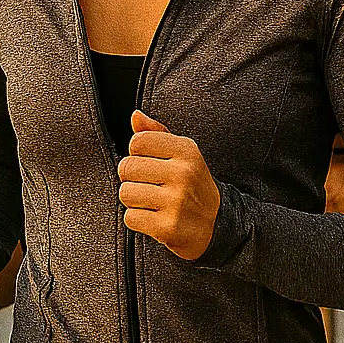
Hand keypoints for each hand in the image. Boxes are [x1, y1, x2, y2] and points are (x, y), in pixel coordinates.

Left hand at [119, 110, 221, 260]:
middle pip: (127, 167)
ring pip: (126, 193)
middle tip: (149, 185)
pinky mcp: (168, 227)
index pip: (138, 141)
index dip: (137, 153)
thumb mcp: (182, 154)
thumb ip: (156, 133)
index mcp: (187, 150)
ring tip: (152, 201)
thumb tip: (135, 115)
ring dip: (133, 200)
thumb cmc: (192, 185)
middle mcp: (183, 173)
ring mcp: (176, 201)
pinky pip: (131, 218)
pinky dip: (138, 220)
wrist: (217, 224)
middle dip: (131, 178)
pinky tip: (155, 217)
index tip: (150, 163)